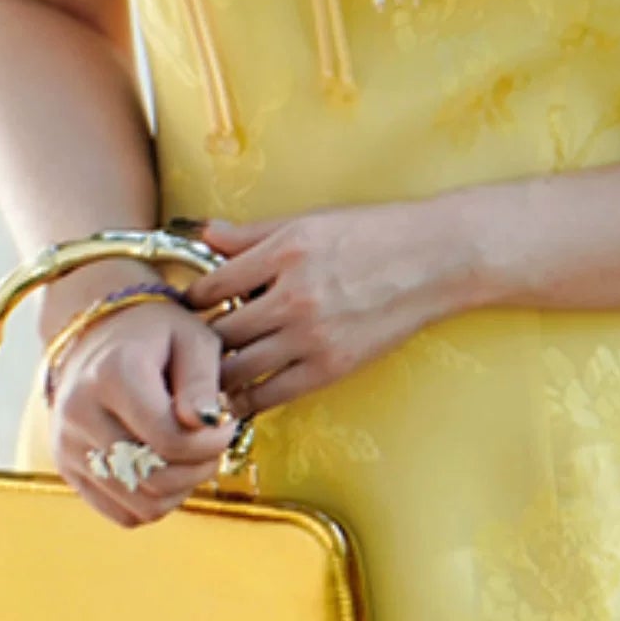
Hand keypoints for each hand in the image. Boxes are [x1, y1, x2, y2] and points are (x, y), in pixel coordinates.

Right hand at [52, 294, 234, 523]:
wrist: (98, 336)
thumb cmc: (155, 336)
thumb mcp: (192, 339)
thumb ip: (203, 382)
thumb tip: (206, 424)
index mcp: (111, 375)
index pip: (170, 440)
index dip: (212, 442)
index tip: (225, 423)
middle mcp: (79, 413)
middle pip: (155, 479)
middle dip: (199, 469)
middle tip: (212, 443)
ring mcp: (67, 446)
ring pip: (142, 505)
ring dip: (180, 489)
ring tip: (190, 455)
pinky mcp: (67, 469)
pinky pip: (124, 514)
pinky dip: (155, 501)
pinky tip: (164, 466)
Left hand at [180, 204, 459, 415]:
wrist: (434, 259)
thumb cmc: (373, 234)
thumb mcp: (308, 222)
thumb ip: (251, 233)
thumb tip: (203, 234)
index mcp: (284, 253)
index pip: (212, 286)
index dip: (191, 300)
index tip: (186, 308)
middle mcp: (293, 297)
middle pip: (219, 332)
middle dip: (197, 341)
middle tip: (185, 348)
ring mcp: (312, 337)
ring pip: (238, 368)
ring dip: (216, 373)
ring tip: (204, 374)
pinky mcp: (331, 367)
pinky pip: (272, 393)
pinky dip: (248, 398)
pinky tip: (236, 397)